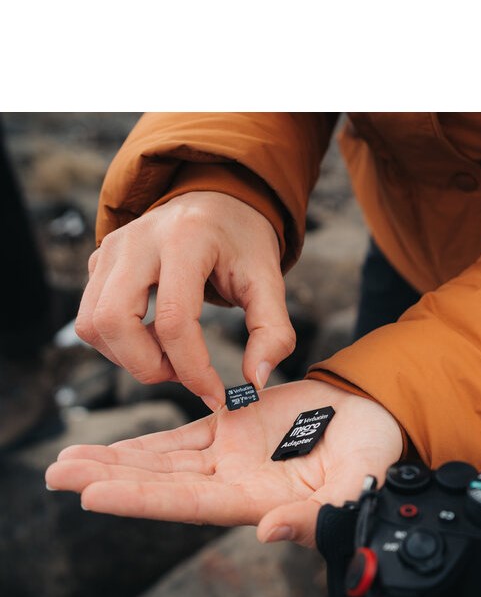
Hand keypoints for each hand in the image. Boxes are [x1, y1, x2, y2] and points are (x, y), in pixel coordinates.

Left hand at [44, 380, 403, 546]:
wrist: (374, 424)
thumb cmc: (372, 461)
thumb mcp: (355, 487)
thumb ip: (318, 516)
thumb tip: (269, 532)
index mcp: (259, 502)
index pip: (191, 504)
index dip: (143, 499)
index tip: (93, 495)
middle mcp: (234, 486)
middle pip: (162, 485)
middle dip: (109, 480)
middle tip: (55, 475)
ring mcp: (229, 459)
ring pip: (161, 462)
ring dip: (114, 462)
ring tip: (63, 462)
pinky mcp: (231, 432)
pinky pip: (178, 438)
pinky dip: (143, 444)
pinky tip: (105, 447)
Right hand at [75, 191, 293, 410]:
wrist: (217, 201)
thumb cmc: (243, 243)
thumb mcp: (270, 281)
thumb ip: (273, 332)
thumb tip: (255, 381)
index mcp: (186, 241)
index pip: (175, 319)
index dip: (193, 369)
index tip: (216, 395)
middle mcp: (138, 241)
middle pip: (114, 321)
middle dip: (148, 366)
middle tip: (184, 374)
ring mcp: (111, 250)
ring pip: (93, 324)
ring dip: (130, 358)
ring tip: (172, 355)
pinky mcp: (98, 262)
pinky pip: (91, 319)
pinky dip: (120, 344)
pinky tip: (156, 338)